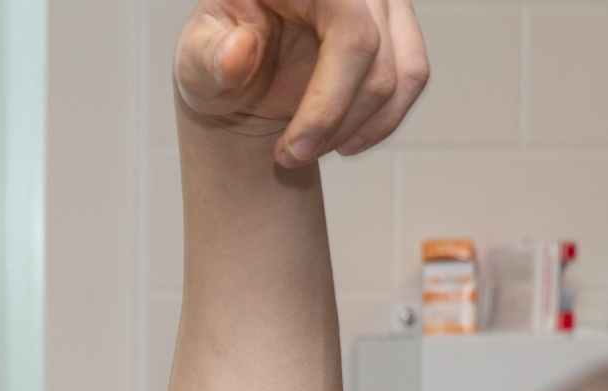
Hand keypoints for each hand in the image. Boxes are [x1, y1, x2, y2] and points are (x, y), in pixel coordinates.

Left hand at [176, 0, 428, 166]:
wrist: (239, 58)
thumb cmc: (217, 50)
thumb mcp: (195, 54)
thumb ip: (207, 54)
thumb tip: (238, 52)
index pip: (350, 33)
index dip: (329, 102)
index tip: (294, 150)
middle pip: (377, 59)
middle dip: (335, 125)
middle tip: (288, 158)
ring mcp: (382, 0)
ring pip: (404, 73)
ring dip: (360, 129)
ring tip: (309, 149)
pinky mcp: (396, 24)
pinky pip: (412, 77)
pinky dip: (381, 122)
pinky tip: (341, 142)